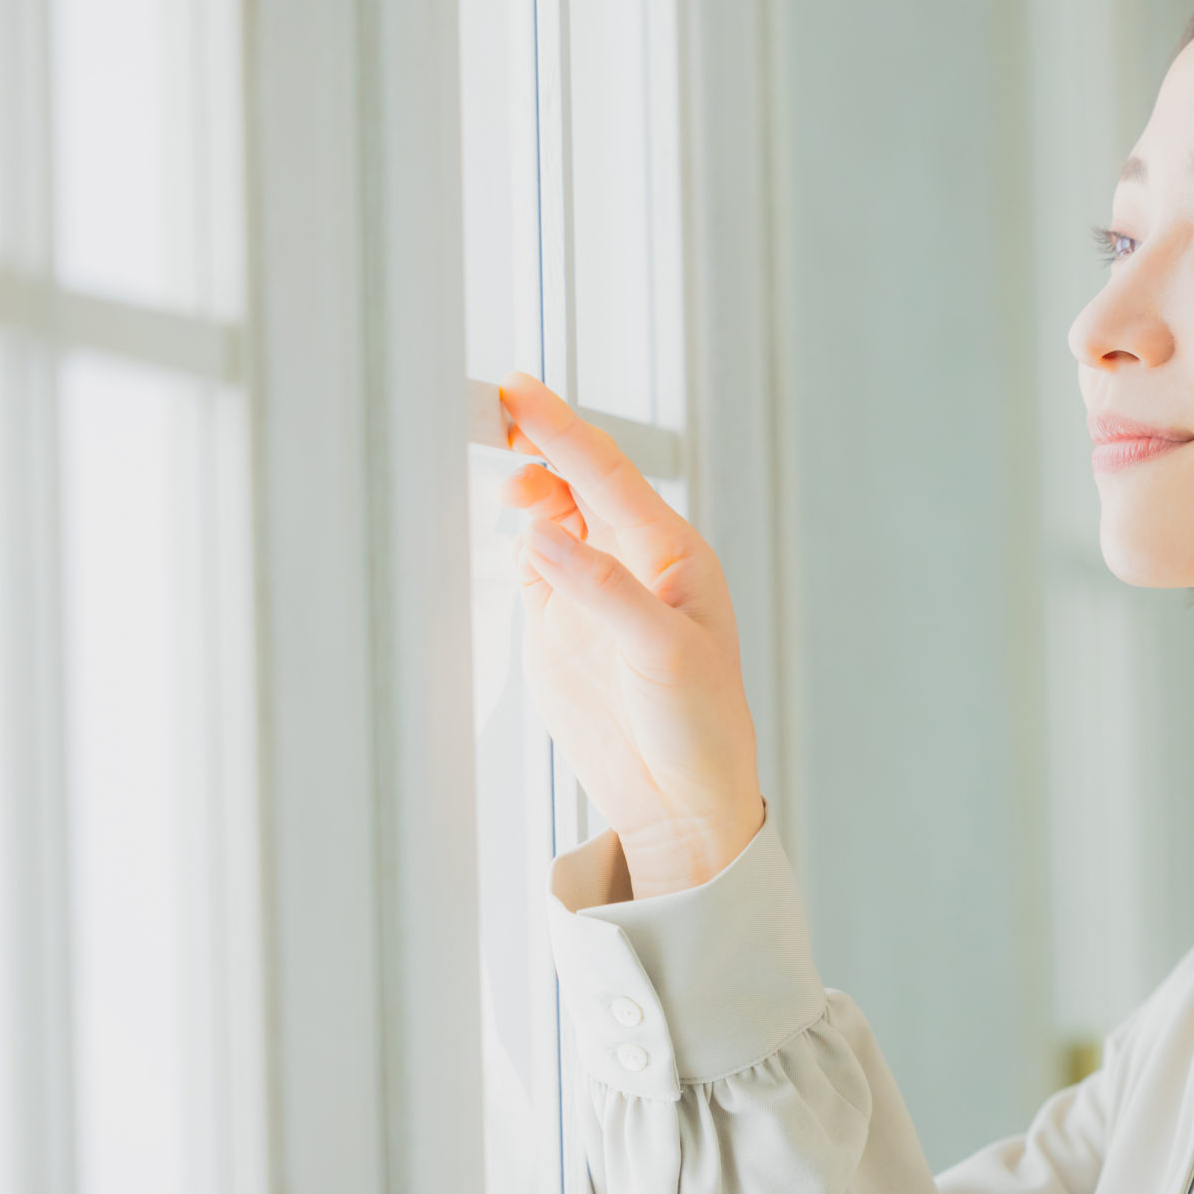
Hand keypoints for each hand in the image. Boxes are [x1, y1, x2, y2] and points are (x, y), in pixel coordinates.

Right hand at [497, 373, 764, 896]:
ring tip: (508, 487)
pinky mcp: (563, 626)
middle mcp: (634, 562)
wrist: (680, 803)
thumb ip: (604, 591)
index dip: (562, 430)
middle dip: (541, 444)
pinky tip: (510, 534)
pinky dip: (518, 541)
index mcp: (673, 555)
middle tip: (493, 414)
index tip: (517, 390)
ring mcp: (595, 592)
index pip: (608, 475)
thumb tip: (543, 531)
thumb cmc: (700, 727)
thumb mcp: (663, 655)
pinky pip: (534, 565)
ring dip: (529, 493)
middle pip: (580, 483)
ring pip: (555, 518)